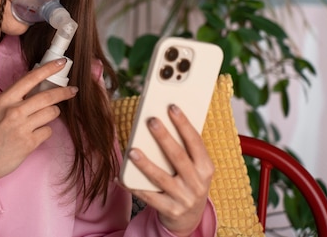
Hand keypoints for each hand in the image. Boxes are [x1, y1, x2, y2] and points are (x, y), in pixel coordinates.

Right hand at [0, 58, 77, 180]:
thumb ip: (15, 99)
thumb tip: (39, 88)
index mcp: (5, 99)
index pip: (31, 78)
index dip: (48, 69)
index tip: (61, 63)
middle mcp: (14, 111)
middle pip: (48, 96)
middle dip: (64, 92)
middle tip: (72, 91)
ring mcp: (23, 128)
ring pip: (52, 113)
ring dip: (52, 114)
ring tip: (42, 118)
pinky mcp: (29, 143)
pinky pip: (48, 131)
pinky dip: (44, 132)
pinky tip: (33, 135)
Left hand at [126, 105, 213, 236]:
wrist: (189, 218)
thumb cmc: (188, 182)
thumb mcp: (195, 168)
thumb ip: (185, 149)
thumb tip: (163, 120)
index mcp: (206, 168)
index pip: (196, 142)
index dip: (184, 124)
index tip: (172, 107)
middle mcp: (197, 183)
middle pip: (178, 157)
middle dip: (164, 137)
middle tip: (151, 120)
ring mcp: (184, 199)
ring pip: (161, 178)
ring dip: (145, 164)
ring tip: (132, 150)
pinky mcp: (170, 211)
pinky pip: (148, 197)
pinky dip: (133, 187)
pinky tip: (121, 177)